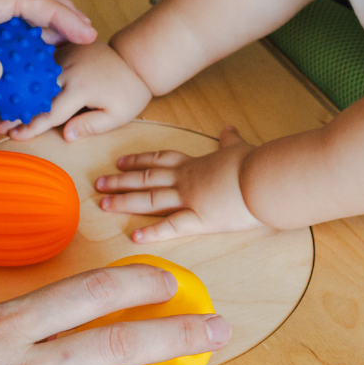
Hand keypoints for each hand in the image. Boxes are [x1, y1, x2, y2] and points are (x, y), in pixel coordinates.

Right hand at [0, 40, 153, 141]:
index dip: (31, 126)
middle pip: (36, 93)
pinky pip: (42, 60)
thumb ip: (91, 125)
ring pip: (35, 75)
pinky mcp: (65, 48)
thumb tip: (66, 135)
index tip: (14, 135)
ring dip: (18, 89)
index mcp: (80, 88)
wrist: (137, 58)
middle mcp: (68, 70)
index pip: (51, 112)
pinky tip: (12, 79)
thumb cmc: (129, 92)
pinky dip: (28, 70)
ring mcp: (65, 56)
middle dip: (15, 109)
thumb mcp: (118, 115)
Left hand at [95, 126, 267, 243]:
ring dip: (125, 201)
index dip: (138, 160)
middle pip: (146, 178)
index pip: (160, 160)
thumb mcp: (239, 147)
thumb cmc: (256, 163)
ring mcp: (190, 199)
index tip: (120, 161)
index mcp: (196, 164)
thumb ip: (229, 140)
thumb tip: (228, 128)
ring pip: (150, 199)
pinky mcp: (200, 219)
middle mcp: (186, 180)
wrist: (265, 177)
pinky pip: (172, 227)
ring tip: (104, 204)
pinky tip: (134, 236)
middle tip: (98, 183)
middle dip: (121, 181)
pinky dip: (152, 232)